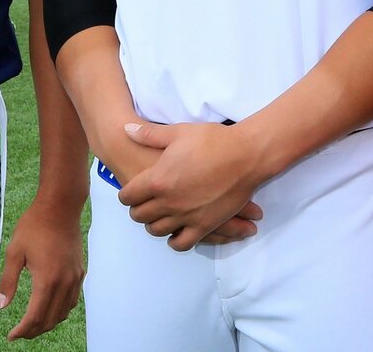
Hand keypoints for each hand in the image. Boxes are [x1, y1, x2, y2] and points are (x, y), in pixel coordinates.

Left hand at [0, 196, 83, 339]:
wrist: (61, 206)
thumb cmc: (35, 225)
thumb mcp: (15, 252)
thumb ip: (8, 282)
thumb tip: (0, 306)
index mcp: (47, 279)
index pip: (35, 317)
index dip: (22, 330)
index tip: (11, 335)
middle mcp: (64, 282)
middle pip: (50, 319)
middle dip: (34, 331)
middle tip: (19, 333)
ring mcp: (75, 277)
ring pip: (63, 312)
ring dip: (48, 322)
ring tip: (33, 324)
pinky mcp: (80, 271)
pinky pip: (72, 300)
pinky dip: (61, 310)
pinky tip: (51, 308)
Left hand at [117, 122, 266, 251]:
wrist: (246, 155)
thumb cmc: (212, 140)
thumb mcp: (178, 132)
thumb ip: (150, 134)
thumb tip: (127, 129)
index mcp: (158, 180)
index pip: (128, 196)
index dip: (126, 194)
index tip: (131, 192)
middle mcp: (168, 202)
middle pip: (139, 216)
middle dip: (137, 210)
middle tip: (143, 204)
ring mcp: (186, 216)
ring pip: (157, 230)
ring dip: (154, 224)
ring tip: (158, 216)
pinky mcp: (204, 226)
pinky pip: (182, 243)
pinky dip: (175, 241)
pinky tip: (175, 233)